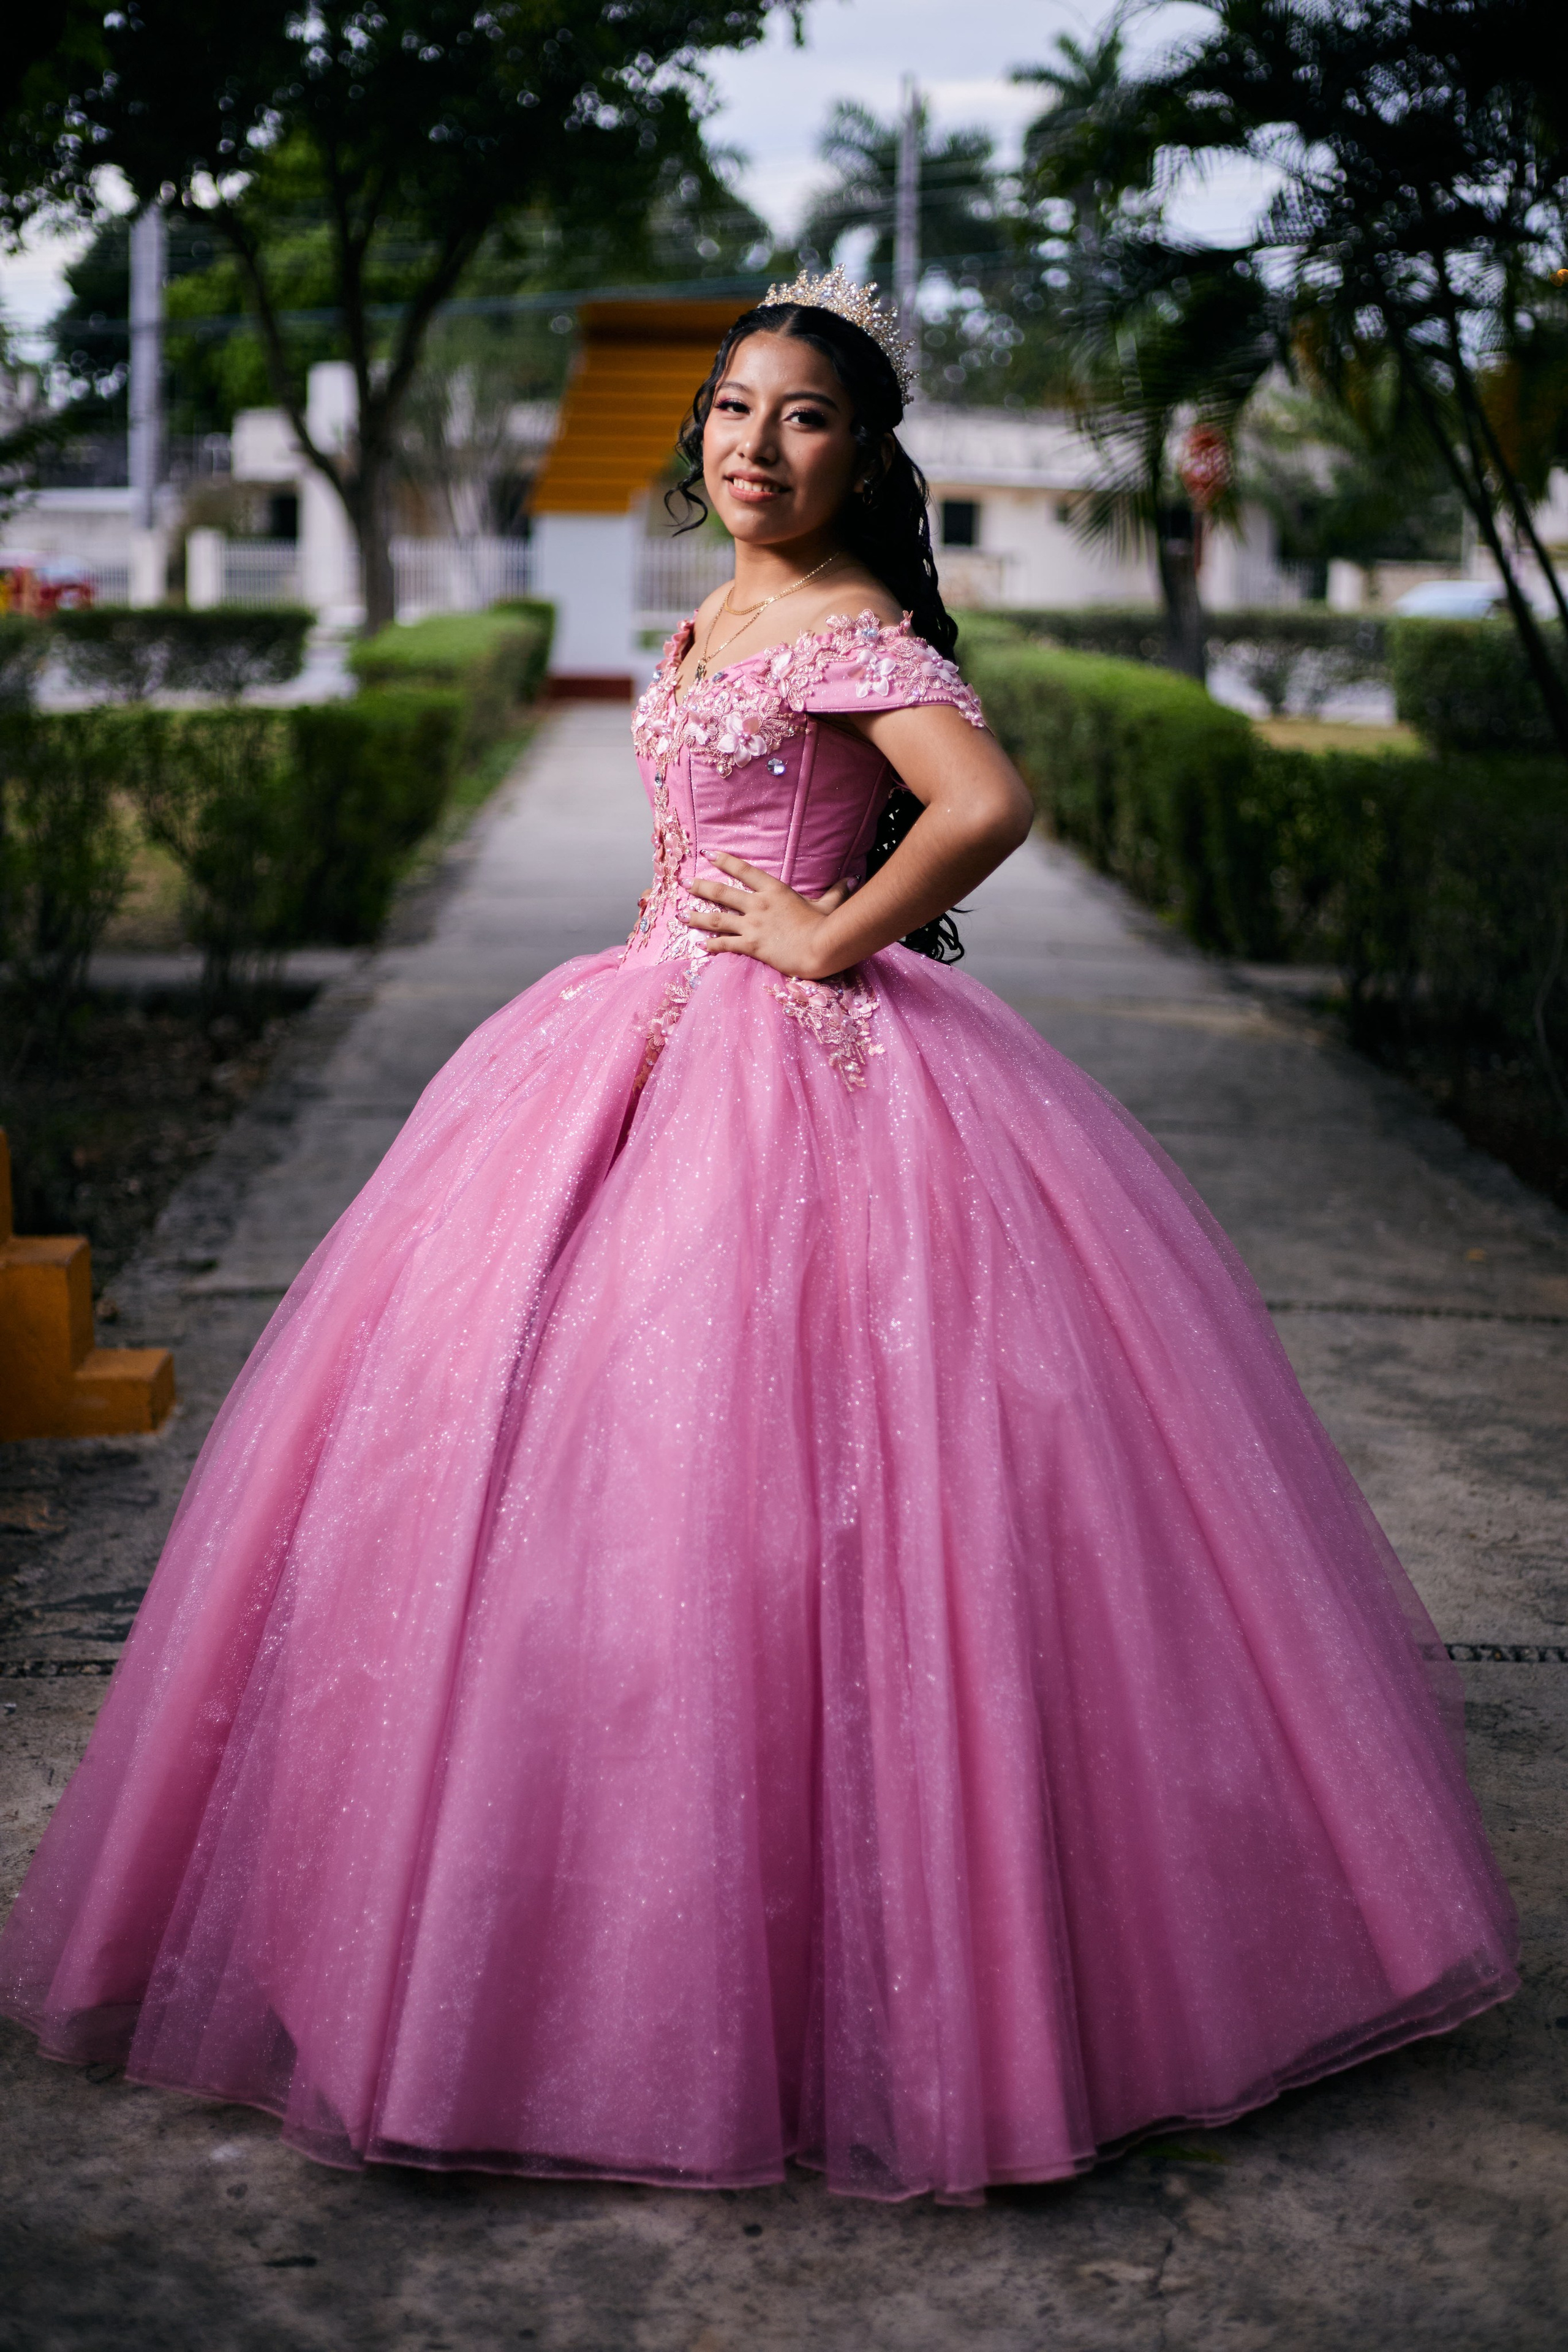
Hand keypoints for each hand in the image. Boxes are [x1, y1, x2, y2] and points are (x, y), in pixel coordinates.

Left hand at [685, 853, 850, 978]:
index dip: (724, 860)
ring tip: (680, 915)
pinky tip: (702, 946)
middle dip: (700, 888)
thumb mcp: (829, 905)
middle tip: (684, 883)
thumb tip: (851, 879)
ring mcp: (752, 926)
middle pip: (721, 893)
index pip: (743, 870)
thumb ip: (836, 891)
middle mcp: (758, 905)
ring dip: (696, 917)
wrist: (821, 948)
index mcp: (774, 890)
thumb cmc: (826, 926)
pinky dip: (712, 945)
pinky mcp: (752, 946)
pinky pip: (726, 944)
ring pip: (716, 919)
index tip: (708, 854)